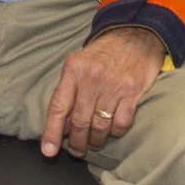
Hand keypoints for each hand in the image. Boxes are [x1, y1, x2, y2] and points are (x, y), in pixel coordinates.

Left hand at [40, 24, 170, 157]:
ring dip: (96, 141)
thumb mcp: (79, 63)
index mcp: (73, 69)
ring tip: (94, 144)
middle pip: (79, 122)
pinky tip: (112, 131)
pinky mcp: (133, 91)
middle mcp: (92, 78)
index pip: (58, 107)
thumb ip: (69, 90)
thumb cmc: (104, 52)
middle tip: (77, 151)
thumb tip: (61, 124)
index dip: (51, 132)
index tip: (48, 151)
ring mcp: (113, 85)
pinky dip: (115, 133)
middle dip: (77, 143)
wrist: (136, 33)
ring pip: (100, 126)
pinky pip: (121, 123)